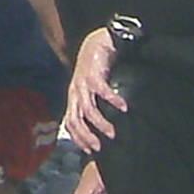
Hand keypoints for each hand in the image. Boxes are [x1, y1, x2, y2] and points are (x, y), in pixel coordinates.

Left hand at [60, 28, 126, 155]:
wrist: (98, 42)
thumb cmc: (96, 68)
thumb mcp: (91, 89)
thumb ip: (93, 104)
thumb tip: (103, 126)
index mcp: (73, 98)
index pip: (69, 123)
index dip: (77, 138)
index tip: (89, 151)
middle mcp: (75, 92)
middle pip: (74, 120)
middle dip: (85, 136)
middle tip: (99, 147)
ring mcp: (82, 83)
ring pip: (88, 109)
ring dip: (100, 123)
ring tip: (112, 133)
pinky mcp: (93, 74)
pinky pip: (102, 91)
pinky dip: (112, 101)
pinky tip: (123, 107)